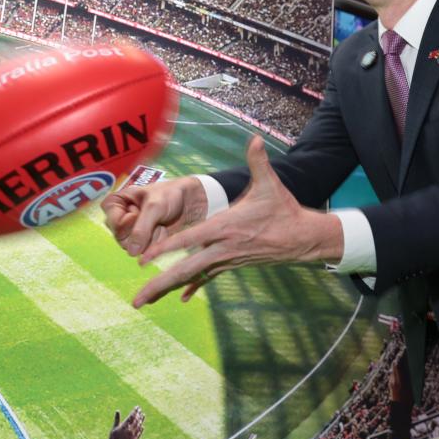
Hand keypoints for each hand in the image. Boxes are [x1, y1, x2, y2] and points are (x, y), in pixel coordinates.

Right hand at [102, 174, 209, 257]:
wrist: (192, 200)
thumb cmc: (171, 194)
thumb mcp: (154, 206)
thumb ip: (141, 228)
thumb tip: (131, 252)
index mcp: (116, 203)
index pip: (113, 223)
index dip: (126, 223)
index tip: (138, 214)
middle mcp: (121, 219)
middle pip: (122, 239)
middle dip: (142, 232)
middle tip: (155, 219)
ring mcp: (133, 232)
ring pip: (134, 248)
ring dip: (151, 238)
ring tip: (161, 224)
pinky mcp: (145, 242)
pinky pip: (145, 252)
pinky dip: (157, 243)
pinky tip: (164, 232)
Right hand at [108, 406, 144, 438]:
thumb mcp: (113, 429)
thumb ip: (117, 420)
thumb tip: (117, 411)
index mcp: (125, 426)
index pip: (131, 416)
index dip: (135, 411)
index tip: (137, 407)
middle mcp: (130, 430)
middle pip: (136, 420)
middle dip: (139, 414)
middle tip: (140, 410)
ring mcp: (134, 435)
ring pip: (139, 426)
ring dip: (141, 420)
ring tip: (143, 415)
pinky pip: (140, 433)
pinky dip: (141, 429)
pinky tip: (142, 426)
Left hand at [130, 136, 343, 306]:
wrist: (302, 238)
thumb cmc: (283, 210)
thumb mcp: (270, 184)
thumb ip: (258, 161)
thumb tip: (254, 138)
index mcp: (225, 227)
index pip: (190, 239)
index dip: (166, 247)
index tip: (144, 257)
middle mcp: (223, 247)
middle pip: (186, 269)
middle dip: (159, 283)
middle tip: (136, 300)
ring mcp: (226, 259)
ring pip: (192, 276)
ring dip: (168, 288)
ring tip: (144, 300)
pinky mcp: (232, 265)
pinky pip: (208, 277)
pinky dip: (193, 286)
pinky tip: (181, 297)